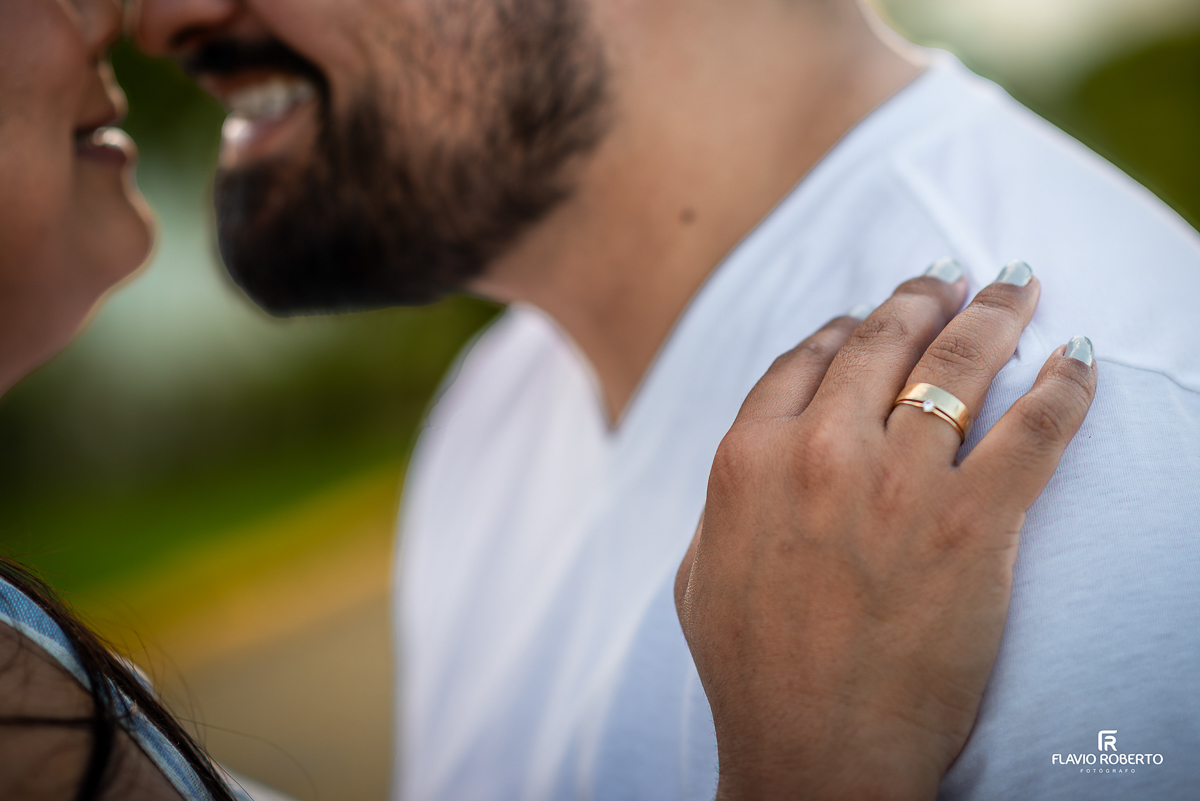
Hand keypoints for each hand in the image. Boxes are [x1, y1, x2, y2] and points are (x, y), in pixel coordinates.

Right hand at [675, 263, 1097, 799]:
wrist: (814, 752)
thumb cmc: (750, 670)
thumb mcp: (701, 567)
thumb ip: (726, 495)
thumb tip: (758, 449)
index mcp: (747, 456)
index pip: (806, 358)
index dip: (845, 326)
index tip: (871, 316)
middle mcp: (819, 451)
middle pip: (883, 341)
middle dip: (922, 297)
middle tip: (952, 276)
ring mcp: (898, 484)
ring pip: (958, 364)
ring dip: (995, 313)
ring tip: (1016, 285)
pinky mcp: (973, 526)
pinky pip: (1035, 428)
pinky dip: (1065, 384)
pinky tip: (1080, 357)